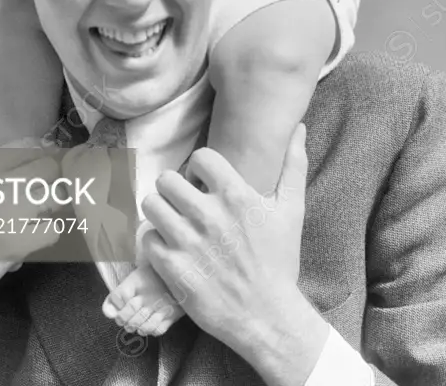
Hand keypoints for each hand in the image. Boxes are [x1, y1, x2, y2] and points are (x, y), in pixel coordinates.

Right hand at [0, 142, 72, 335]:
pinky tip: (29, 241)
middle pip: (47, 167)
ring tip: (37, 218)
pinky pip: (53, 230)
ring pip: (55, 195)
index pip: (26, 145)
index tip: (41, 169)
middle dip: (50, 181)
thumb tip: (37, 154)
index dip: (40, 155)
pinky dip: (45, 237)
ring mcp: (8, 212)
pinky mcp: (17, 242)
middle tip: (43, 196)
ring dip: (51, 207)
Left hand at [140, 124, 308, 361]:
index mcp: (236, 195)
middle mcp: (209, 215)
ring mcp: (188, 243)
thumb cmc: (280, 261)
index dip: (200, 168)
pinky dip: (155, 243)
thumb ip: (293, 165)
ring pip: (151, 205)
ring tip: (173, 222)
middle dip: (174, 188)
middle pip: (166, 179)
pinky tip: (171, 248)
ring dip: (160, 212)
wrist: (268, 317)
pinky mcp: (173, 270)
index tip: (205, 182)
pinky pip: (147, 240)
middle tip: (183, 202)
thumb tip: (299, 128)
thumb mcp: (291, 210)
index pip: (199, 157)